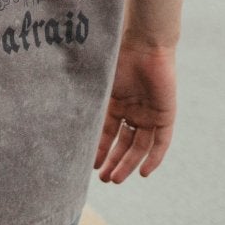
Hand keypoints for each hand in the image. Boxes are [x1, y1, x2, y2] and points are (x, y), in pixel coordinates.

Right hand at [94, 43, 176, 182]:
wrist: (145, 45)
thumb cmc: (118, 57)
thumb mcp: (99, 83)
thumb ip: (88, 101)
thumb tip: (59, 115)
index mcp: (116, 102)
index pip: (107, 132)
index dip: (99, 149)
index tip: (88, 165)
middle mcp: (134, 111)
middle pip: (123, 143)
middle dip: (113, 161)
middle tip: (104, 179)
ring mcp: (150, 114)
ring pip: (139, 146)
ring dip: (128, 164)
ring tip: (115, 179)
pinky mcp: (165, 115)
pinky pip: (161, 143)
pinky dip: (153, 158)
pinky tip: (142, 173)